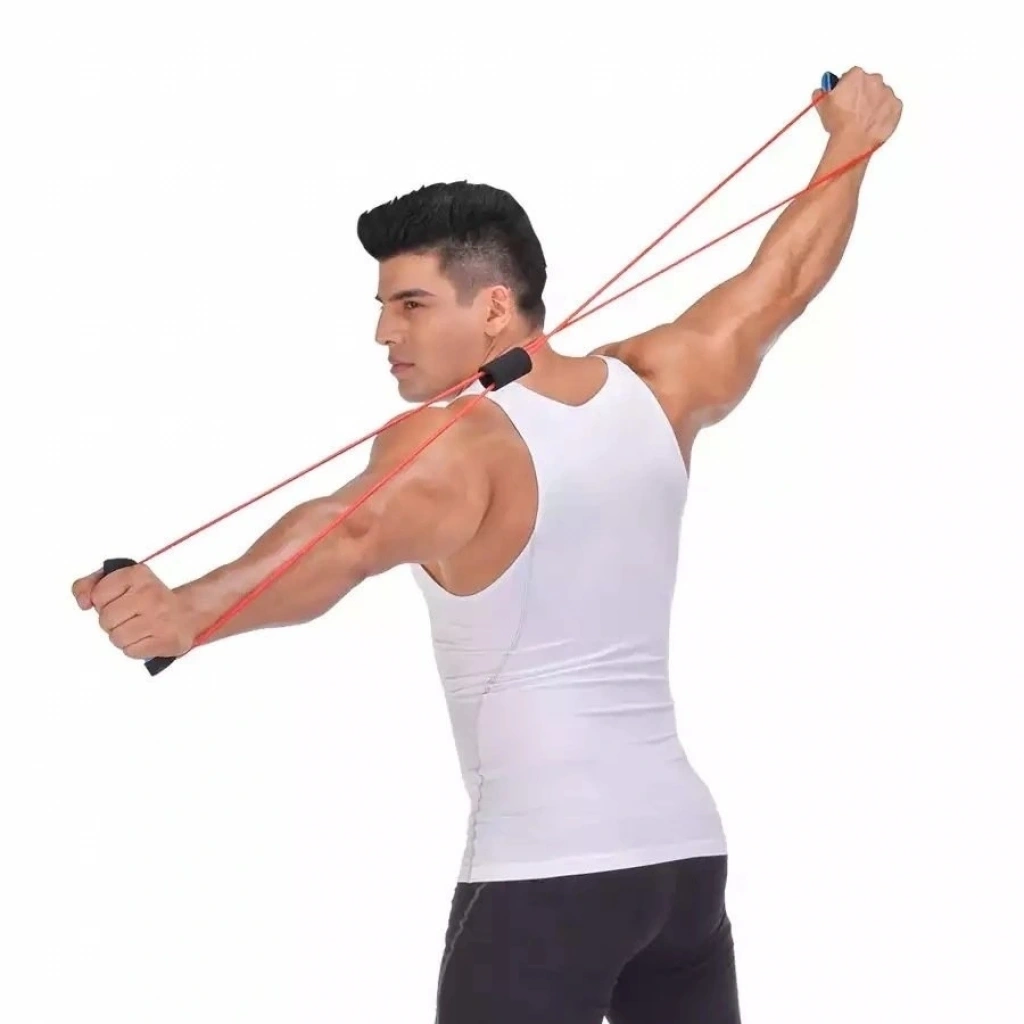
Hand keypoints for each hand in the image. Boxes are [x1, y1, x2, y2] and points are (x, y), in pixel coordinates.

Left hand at [72, 563, 196, 660]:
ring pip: (116, 638)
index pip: (98, 595)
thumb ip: (90, 585)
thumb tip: (82, 602)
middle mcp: (151, 594)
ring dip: (123, 637)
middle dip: (113, 622)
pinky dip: (135, 648)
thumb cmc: (149, 598)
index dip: (103, 602)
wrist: (189, 611)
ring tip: (138, 628)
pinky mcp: (167, 640)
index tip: (120, 599)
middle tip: (130, 616)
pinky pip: (131, 651)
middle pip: (106, 619)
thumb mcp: (120, 580)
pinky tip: (147, 637)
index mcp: (138, 574)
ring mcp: (160, 618)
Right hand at [814, 67, 901, 147]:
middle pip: (868, 83)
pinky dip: (884, 113)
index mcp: (856, 75)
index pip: (851, 75)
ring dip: (874, 103)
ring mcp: (887, 93)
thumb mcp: (821, 105)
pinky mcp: (896, 107)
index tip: (843, 95)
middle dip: (862, 93)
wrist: (853, 140)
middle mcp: (874, 80)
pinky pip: (892, 107)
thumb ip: (821, 93)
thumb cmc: (840, 123)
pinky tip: (873, 122)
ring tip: (862, 119)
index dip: (846, 86)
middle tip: (852, 109)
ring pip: (880, 94)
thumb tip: (821, 91)